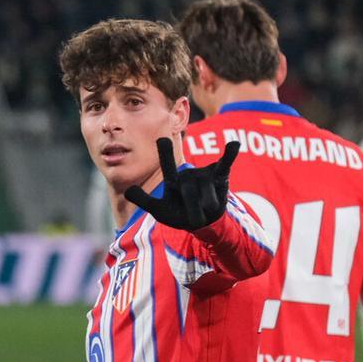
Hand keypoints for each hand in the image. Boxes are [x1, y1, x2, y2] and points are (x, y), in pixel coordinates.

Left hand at [123, 138, 239, 230]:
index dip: (165, 154)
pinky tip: (235, 144)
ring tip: (207, 212)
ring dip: (207, 206)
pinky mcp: (220, 176)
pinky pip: (225, 164)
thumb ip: (143, 200)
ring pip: (206, 190)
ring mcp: (204, 174)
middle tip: (194, 221)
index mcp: (173, 180)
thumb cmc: (179, 214)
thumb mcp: (159, 210)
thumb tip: (127, 191)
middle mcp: (188, 174)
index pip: (168, 167)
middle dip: (192, 209)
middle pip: (190, 190)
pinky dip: (230, 155)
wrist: (202, 223)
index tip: (163, 139)